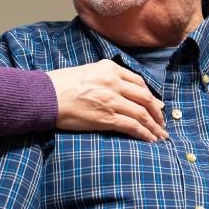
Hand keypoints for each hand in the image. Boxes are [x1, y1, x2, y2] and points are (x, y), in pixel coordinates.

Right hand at [47, 60, 167, 141]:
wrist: (46, 96)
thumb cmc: (62, 84)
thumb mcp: (88, 71)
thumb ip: (106, 76)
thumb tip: (121, 89)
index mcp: (110, 69)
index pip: (138, 82)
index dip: (151, 95)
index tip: (157, 105)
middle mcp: (114, 82)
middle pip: (145, 97)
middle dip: (157, 112)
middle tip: (162, 122)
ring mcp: (111, 100)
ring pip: (142, 113)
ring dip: (154, 126)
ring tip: (161, 135)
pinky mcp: (107, 117)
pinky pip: (132, 126)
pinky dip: (145, 134)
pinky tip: (150, 140)